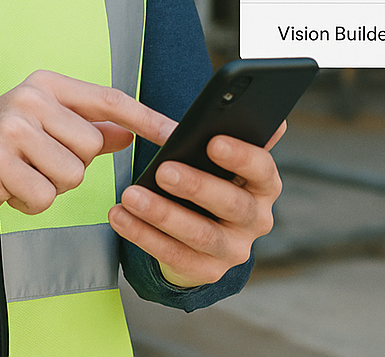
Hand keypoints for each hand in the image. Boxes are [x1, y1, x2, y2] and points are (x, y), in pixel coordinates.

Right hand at [0, 70, 175, 229]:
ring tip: (23, 174)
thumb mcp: (44, 125)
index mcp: (47, 85)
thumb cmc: (0, 146)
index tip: (176, 133)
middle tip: (39, 162)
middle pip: (91, 147)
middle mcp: (30, 99)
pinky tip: (9, 189)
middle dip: (72, 165)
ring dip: (51, 186)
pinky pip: (44, 197)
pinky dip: (31, 203)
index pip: (109, 99)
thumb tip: (128, 131)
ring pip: (71, 175)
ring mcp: (12, 130)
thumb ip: (88, 126)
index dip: (146, 118)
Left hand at [107, 122, 286, 287]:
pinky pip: (173, 256)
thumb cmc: (209, 177)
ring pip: (199, 234)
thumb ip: (221, 135)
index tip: (213, 141)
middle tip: (163, 170)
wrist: (201, 229)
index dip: (241, 156)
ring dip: (162, 214)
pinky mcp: (207, 271)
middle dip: (196, 186)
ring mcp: (234, 249)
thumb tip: (234, 112)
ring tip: (130, 194)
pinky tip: (120, 216)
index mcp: (264, 184)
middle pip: (231, 204)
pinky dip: (143, 235)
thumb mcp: (218, 158)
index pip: (262, 168)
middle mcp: (257, 219)